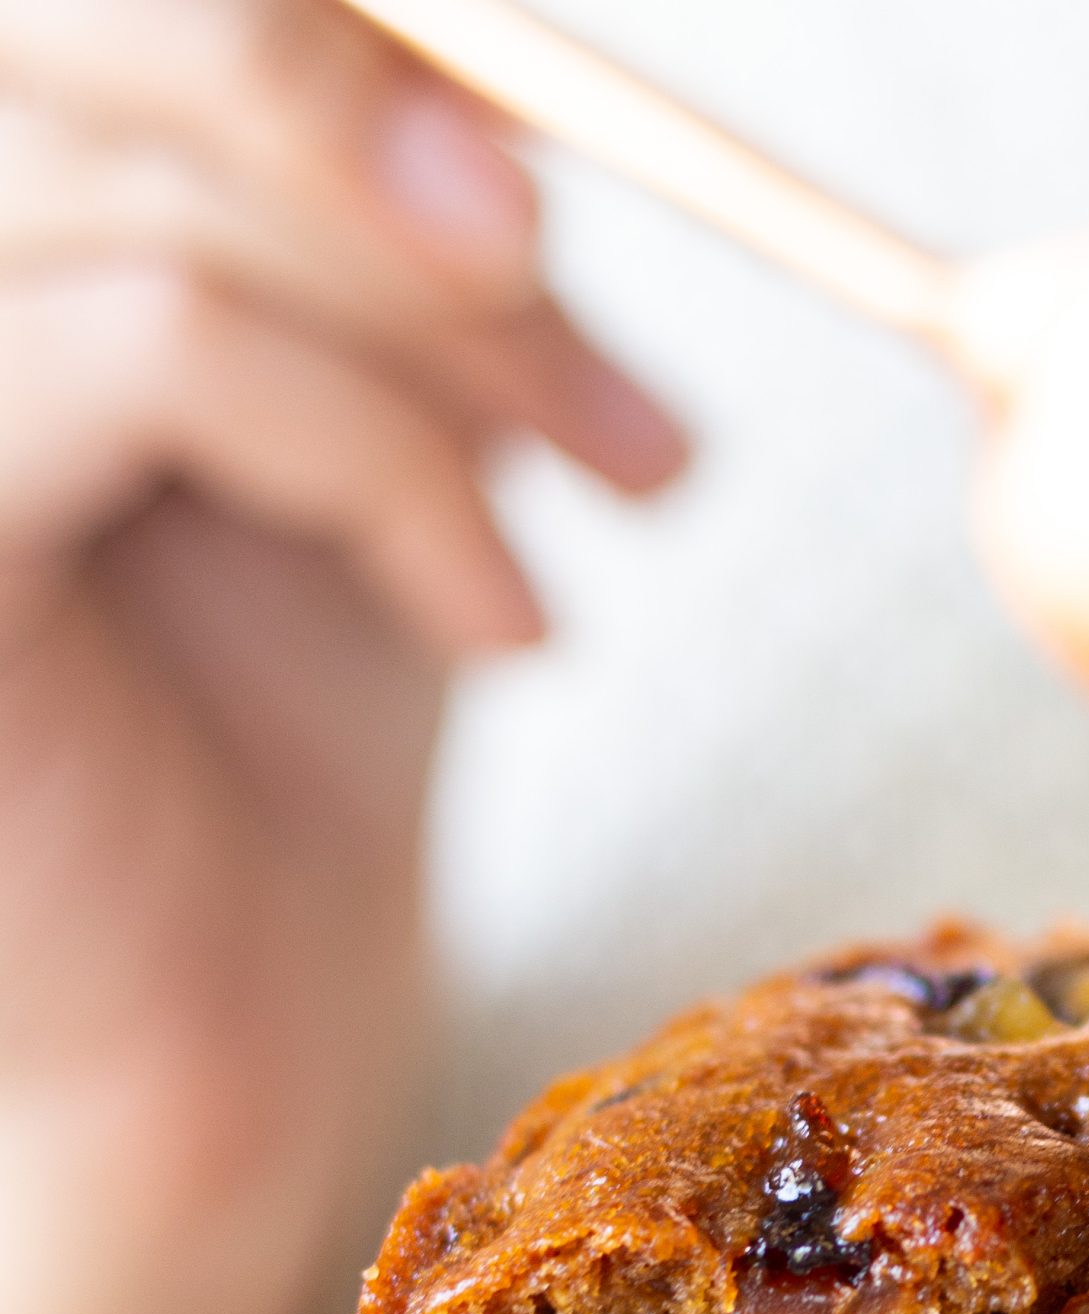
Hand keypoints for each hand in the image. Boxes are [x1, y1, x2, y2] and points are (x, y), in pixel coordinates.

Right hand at [0, 0, 684, 1313]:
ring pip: (169, 192)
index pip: (122, 15)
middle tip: (542, 257)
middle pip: (88, 14)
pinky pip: (165, 348)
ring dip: (456, 341)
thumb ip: (397, 242)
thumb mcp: (381, 433)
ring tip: (622, 486)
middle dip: (375, 115)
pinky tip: (504, 624)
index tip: (534, 169)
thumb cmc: (295, 748)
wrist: (233, 1031)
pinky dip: (388, 463)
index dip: (346, 41)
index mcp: (9, 224)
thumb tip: (500, 109)